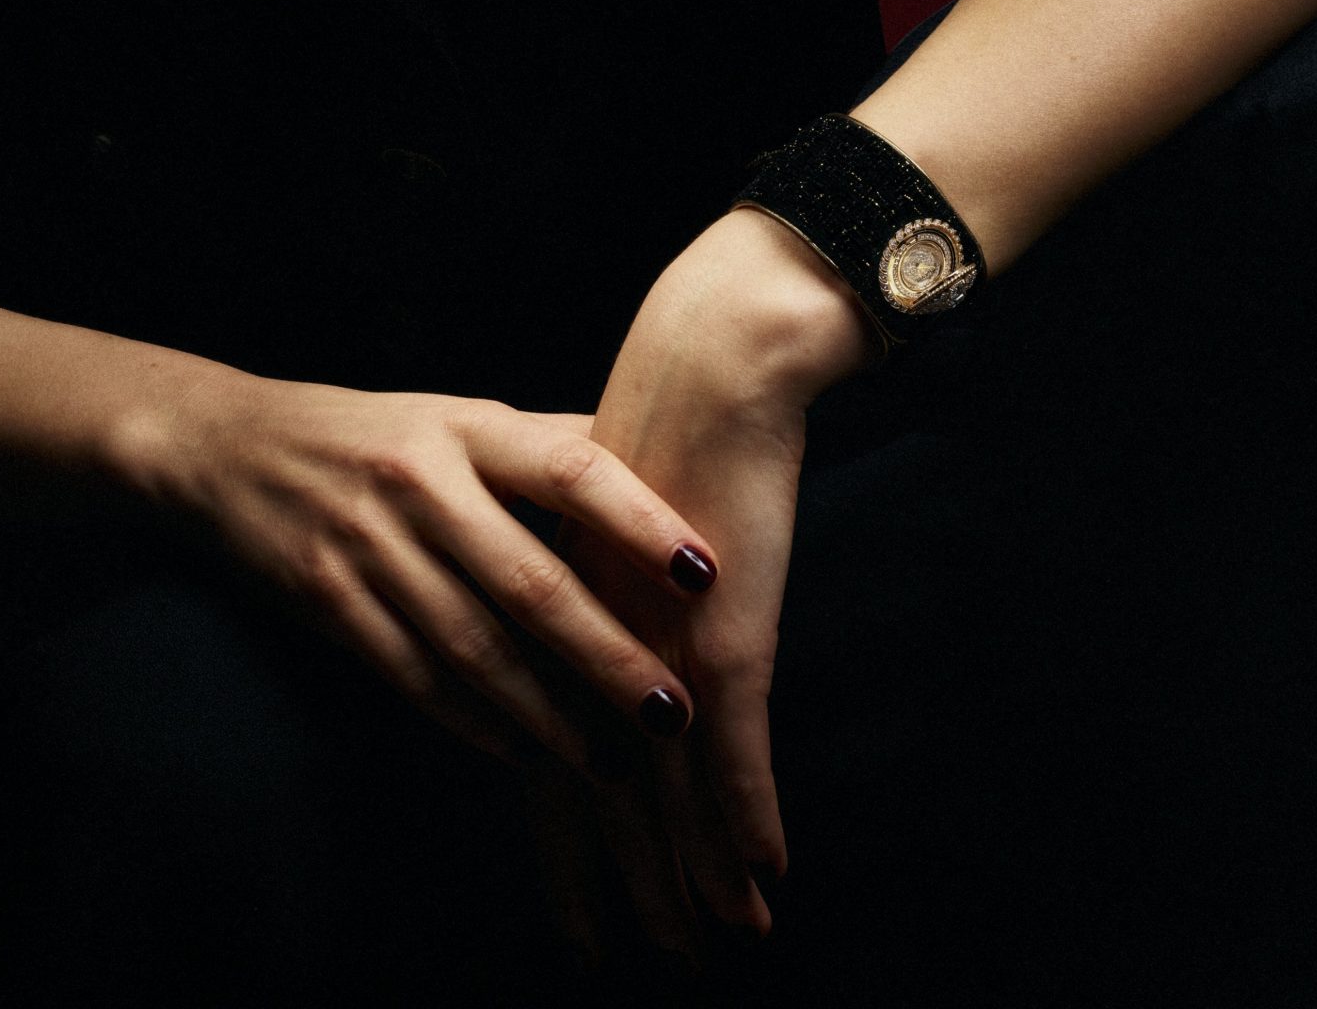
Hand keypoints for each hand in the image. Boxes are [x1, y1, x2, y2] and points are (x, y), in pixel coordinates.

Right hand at [104, 364, 721, 784]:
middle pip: (528, 581)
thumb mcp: (462, 418)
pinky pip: (413, 676)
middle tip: (676, 711)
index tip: (706, 572)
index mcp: (467, 427)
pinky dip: (472, 721)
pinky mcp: (327, 602)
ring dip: (549, 714)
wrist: (234, 449)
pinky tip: (524, 753)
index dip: (639, 520)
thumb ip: (553, 444)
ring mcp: (368, 545)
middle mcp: (419, 482)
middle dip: (607, 653)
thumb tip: (670, 462)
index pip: (568, 468)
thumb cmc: (382, 435)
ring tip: (614, 762)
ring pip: (473, 647)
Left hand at [536, 208, 870, 962]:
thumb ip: (608, 591)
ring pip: (669, 794)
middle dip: (628, 885)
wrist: (710, 367)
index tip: (576, 922)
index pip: (551, 762)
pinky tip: (765, 877)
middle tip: (652, 960)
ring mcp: (658, 644)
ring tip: (717, 945)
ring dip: (695, 877)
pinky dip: (748, 819)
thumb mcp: (619, 529)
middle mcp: (598, 647)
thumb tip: (614, 638)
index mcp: (563, 627)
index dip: (565, 848)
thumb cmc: (670, 429)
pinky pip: (735, 750)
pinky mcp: (720, 630)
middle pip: (604, 797)